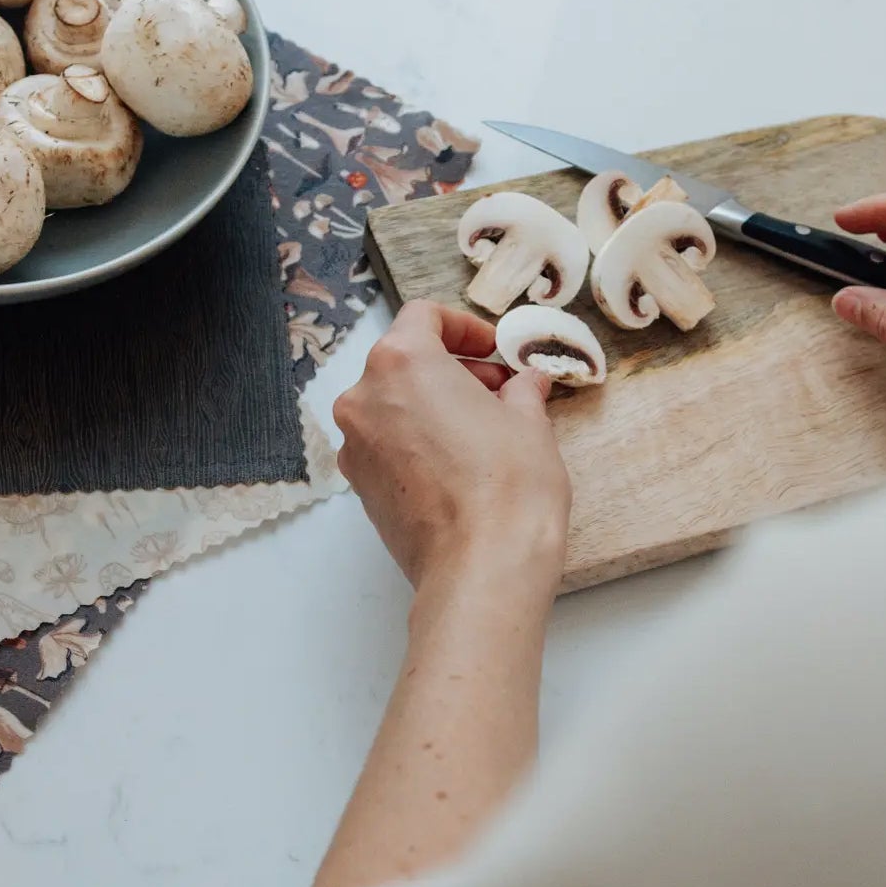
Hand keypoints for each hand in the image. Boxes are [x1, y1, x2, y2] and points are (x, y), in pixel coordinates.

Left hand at [333, 301, 571, 592]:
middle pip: (404, 361)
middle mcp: (365, 397)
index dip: (464, 328)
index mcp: (402, 363)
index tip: (494, 350)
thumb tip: (525, 384)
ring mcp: (355, 445)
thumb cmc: (508, 487)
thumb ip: (521, 391)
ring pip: (393, 405)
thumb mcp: (529, 423)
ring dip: (434, 406)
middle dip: (453, 369)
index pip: (424, 317)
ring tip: (483, 430)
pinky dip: (418, 441)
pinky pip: (387, 445)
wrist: (481, 569)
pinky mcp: (360, 486)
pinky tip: (461, 465)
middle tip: (499, 390)